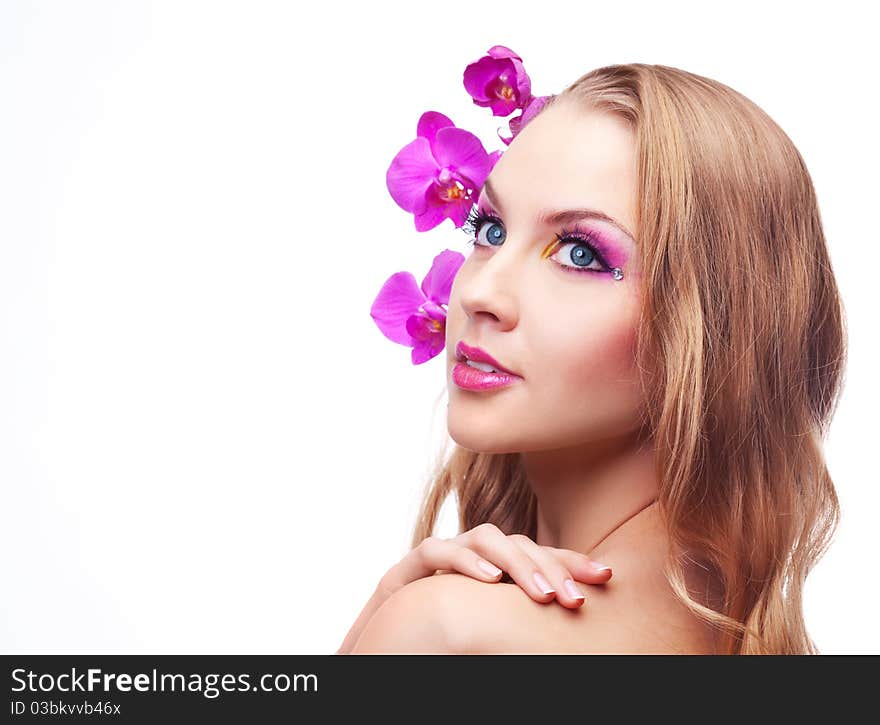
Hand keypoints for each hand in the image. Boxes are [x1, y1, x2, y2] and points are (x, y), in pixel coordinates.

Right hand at [336, 522, 611, 653]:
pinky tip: (487, 579)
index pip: (538, 557)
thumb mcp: (490, 644)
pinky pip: (433, 551)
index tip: (604, 578)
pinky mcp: (402, 574)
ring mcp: (436, 563)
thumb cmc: (436, 660)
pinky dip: (463, 561)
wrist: (380, 663)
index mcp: (493, 577)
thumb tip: (578, 641)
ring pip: (482, 538)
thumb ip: (522, 630)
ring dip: (516, 562)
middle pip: (517, 543)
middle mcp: (468, 563)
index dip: (571, 562)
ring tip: (542, 595)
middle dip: (550, 566)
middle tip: (574, 600)